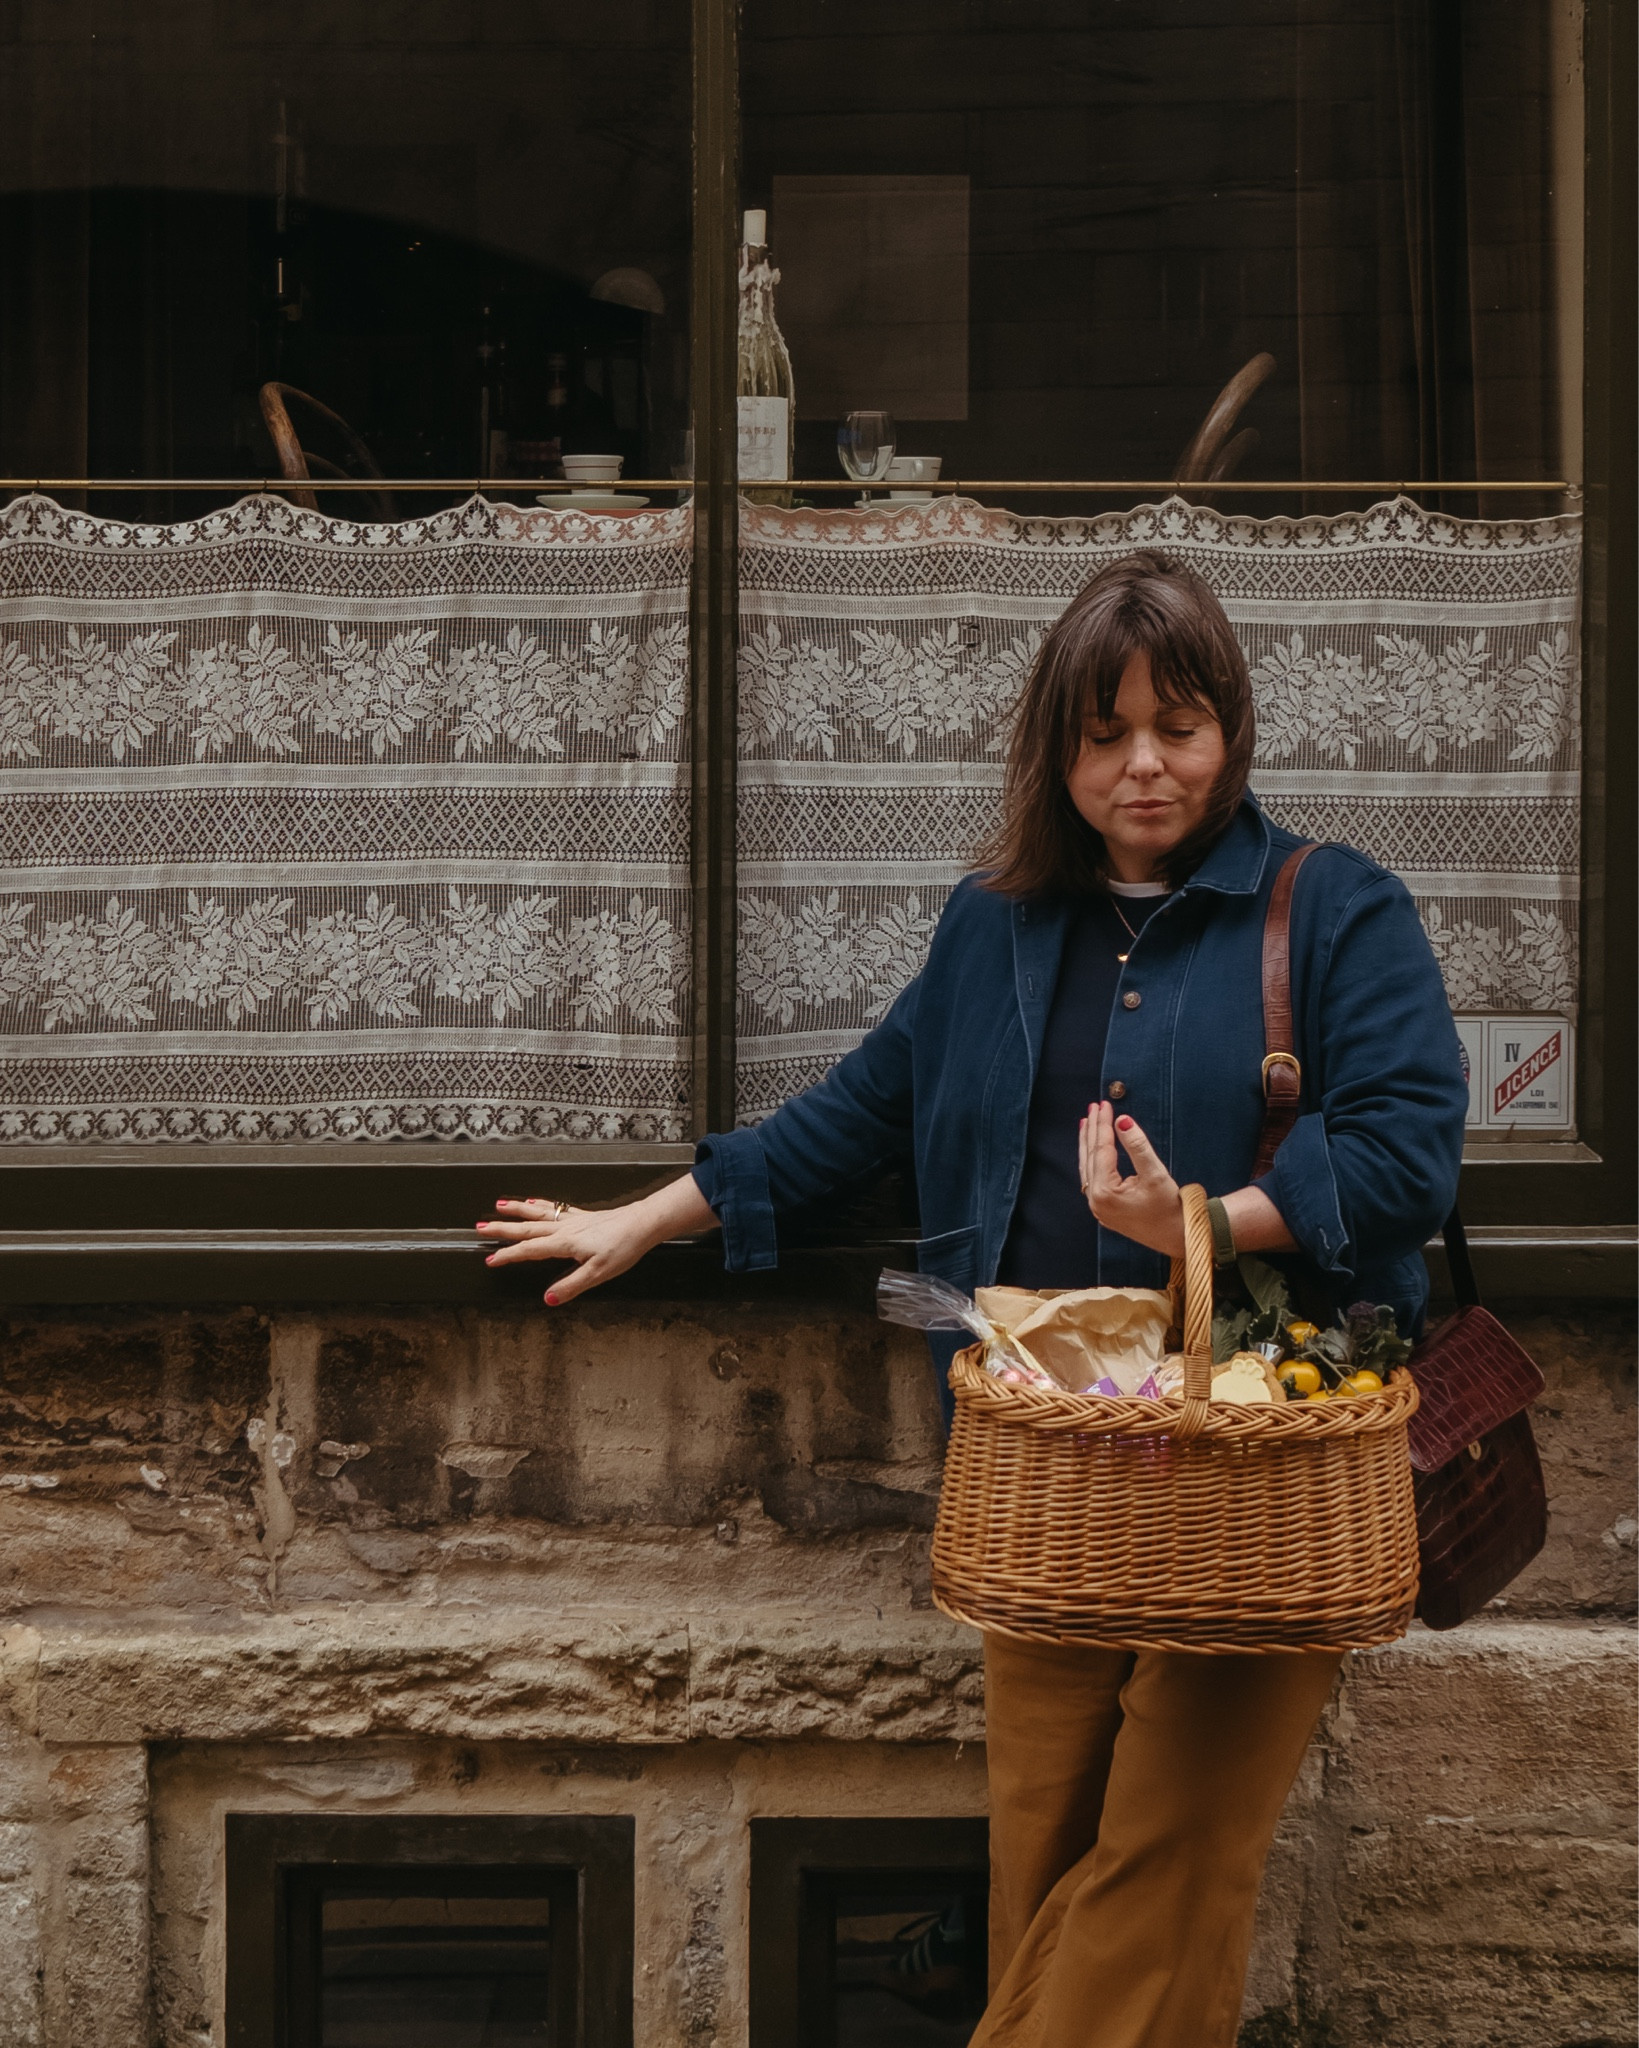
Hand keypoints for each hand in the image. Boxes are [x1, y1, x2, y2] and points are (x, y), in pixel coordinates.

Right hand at [476, 1174, 716, 1304]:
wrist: (643, 1224)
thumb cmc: (624, 1248)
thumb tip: (548, 1299)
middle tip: (480, 1227)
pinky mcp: (583, 1216)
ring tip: (499, 1204)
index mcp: (565, 1243)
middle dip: (503, 1228)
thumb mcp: (598, 1273)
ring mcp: (573, 1220)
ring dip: (517, 1209)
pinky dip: (539, 1204)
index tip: (490, 1259)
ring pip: (538, 1212)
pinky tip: (533, 1201)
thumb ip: (571, 1286)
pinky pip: (553, 1208)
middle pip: (527, 1227)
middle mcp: (564, 1228)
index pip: (529, 1249)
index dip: (509, 1256)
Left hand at [1078, 1100, 1184, 1258]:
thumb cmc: (1170, 1208)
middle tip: (1094, 1106)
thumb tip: (1122, 1121)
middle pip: (1090, 1157)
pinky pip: (1092, 1179)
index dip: (1103, 1124)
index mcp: (1104, 1192)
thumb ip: (1137, 1146)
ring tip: (1087, 1122)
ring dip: (1088, 1144)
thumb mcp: (1155, 1174)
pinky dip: (1092, 1161)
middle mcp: (1095, 1201)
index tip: (1104, 1104)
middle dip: (1092, 1130)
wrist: (1179, 1236)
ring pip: (1087, 1168)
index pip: (1101, 1149)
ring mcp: (1098, 1208)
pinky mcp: (1104, 1211)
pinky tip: (1093, 1150)